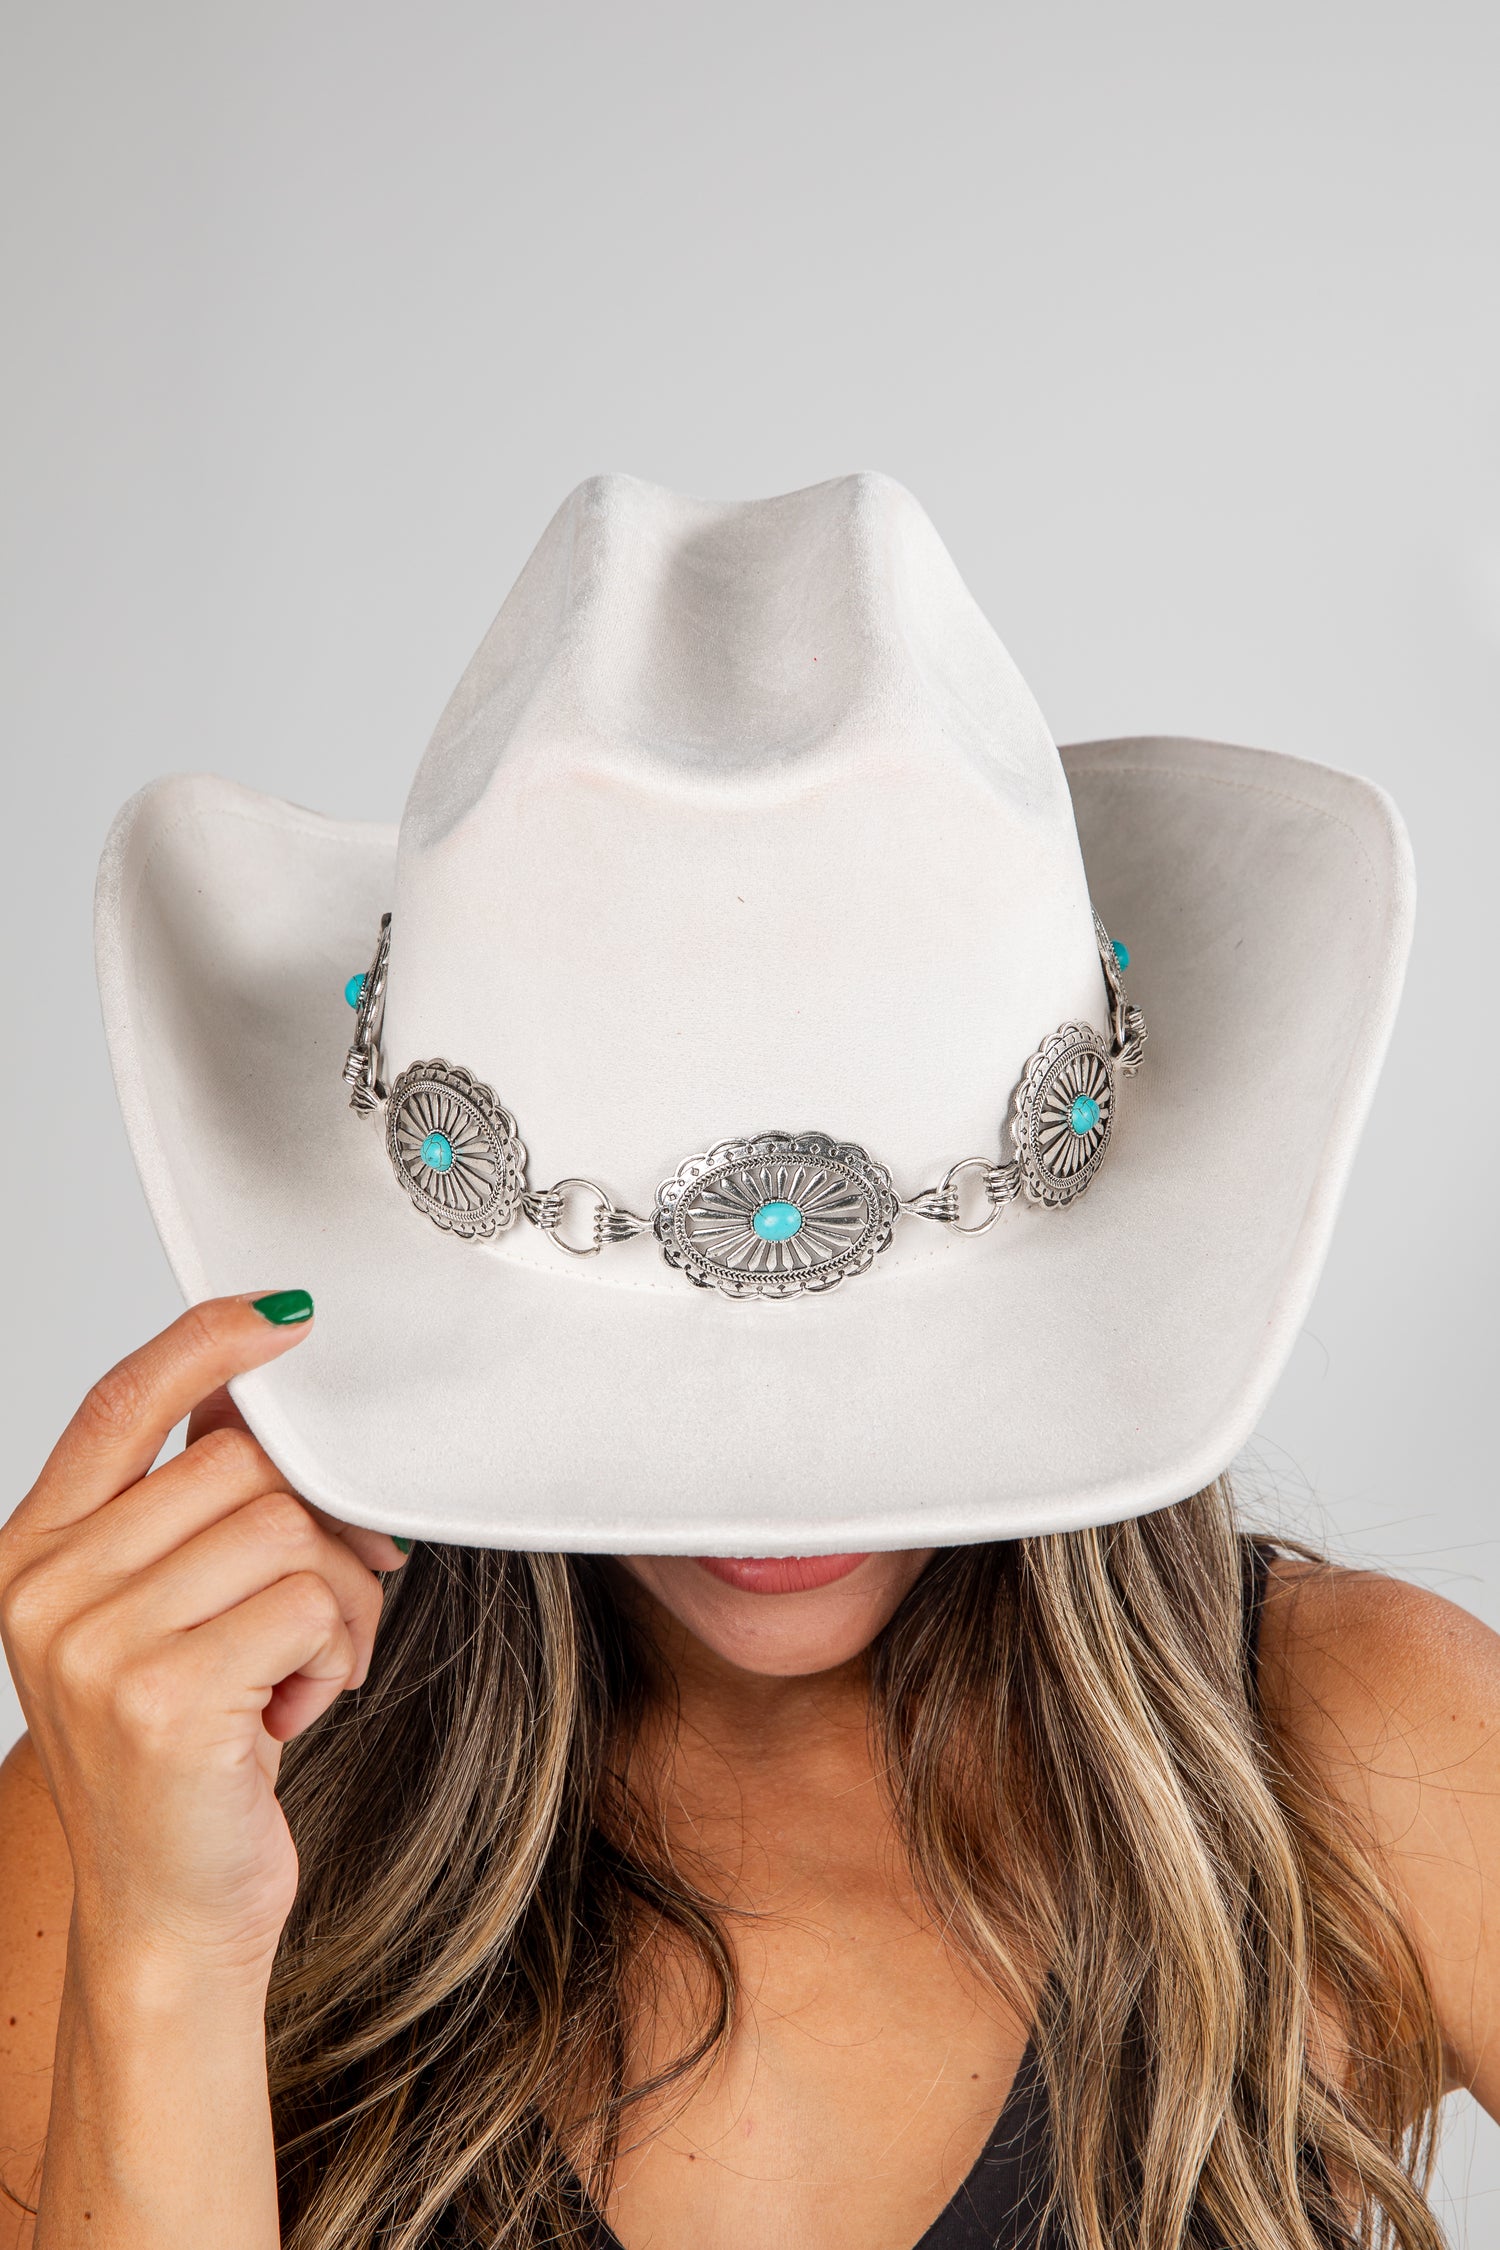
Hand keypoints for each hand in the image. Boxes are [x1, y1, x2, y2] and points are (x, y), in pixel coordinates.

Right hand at [0, 1293, 409, 1984]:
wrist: (168, 1914)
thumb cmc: (185, 1759)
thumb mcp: (166, 1616)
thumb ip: (193, 1511)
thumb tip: (253, 1399)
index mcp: (34, 1555)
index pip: (120, 1402)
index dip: (206, 1344)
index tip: (286, 1319)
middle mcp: (46, 1592)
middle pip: (241, 1465)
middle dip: (318, 1532)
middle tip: (326, 1610)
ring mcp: (95, 1644)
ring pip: (288, 1529)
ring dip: (337, 1601)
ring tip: (305, 1669)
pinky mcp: (163, 1697)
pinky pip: (309, 1605)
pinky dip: (338, 1654)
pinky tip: (296, 1709)